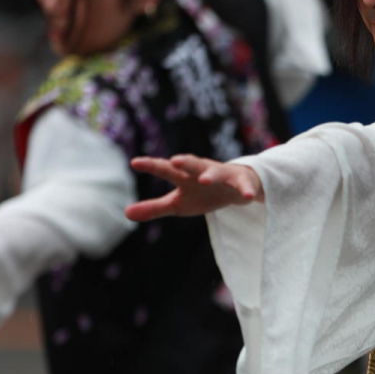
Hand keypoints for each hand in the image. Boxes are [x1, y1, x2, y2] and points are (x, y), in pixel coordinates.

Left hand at [126, 155, 263, 221]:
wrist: (234, 187)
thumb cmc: (201, 194)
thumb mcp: (177, 203)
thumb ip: (153, 208)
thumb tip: (125, 213)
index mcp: (184, 176)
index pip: (165, 169)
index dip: (151, 165)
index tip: (134, 163)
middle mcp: (201, 171)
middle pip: (192, 165)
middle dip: (185, 162)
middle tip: (174, 160)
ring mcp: (222, 175)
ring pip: (217, 172)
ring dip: (211, 175)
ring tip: (205, 179)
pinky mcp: (241, 182)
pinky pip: (244, 186)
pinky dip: (246, 190)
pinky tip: (248, 197)